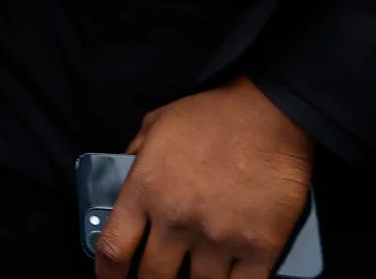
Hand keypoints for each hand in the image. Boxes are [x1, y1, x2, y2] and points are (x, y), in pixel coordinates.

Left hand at [95, 78, 311, 278]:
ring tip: (192, 278)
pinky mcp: (260, 248)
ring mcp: (218, 238)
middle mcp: (176, 221)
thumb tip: (126, 180)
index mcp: (144, 192)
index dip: (107, 275)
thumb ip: (135, 158)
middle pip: (153, 277)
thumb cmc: (208, 115)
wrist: (268, 114)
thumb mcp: (154, 126)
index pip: (113, 250)